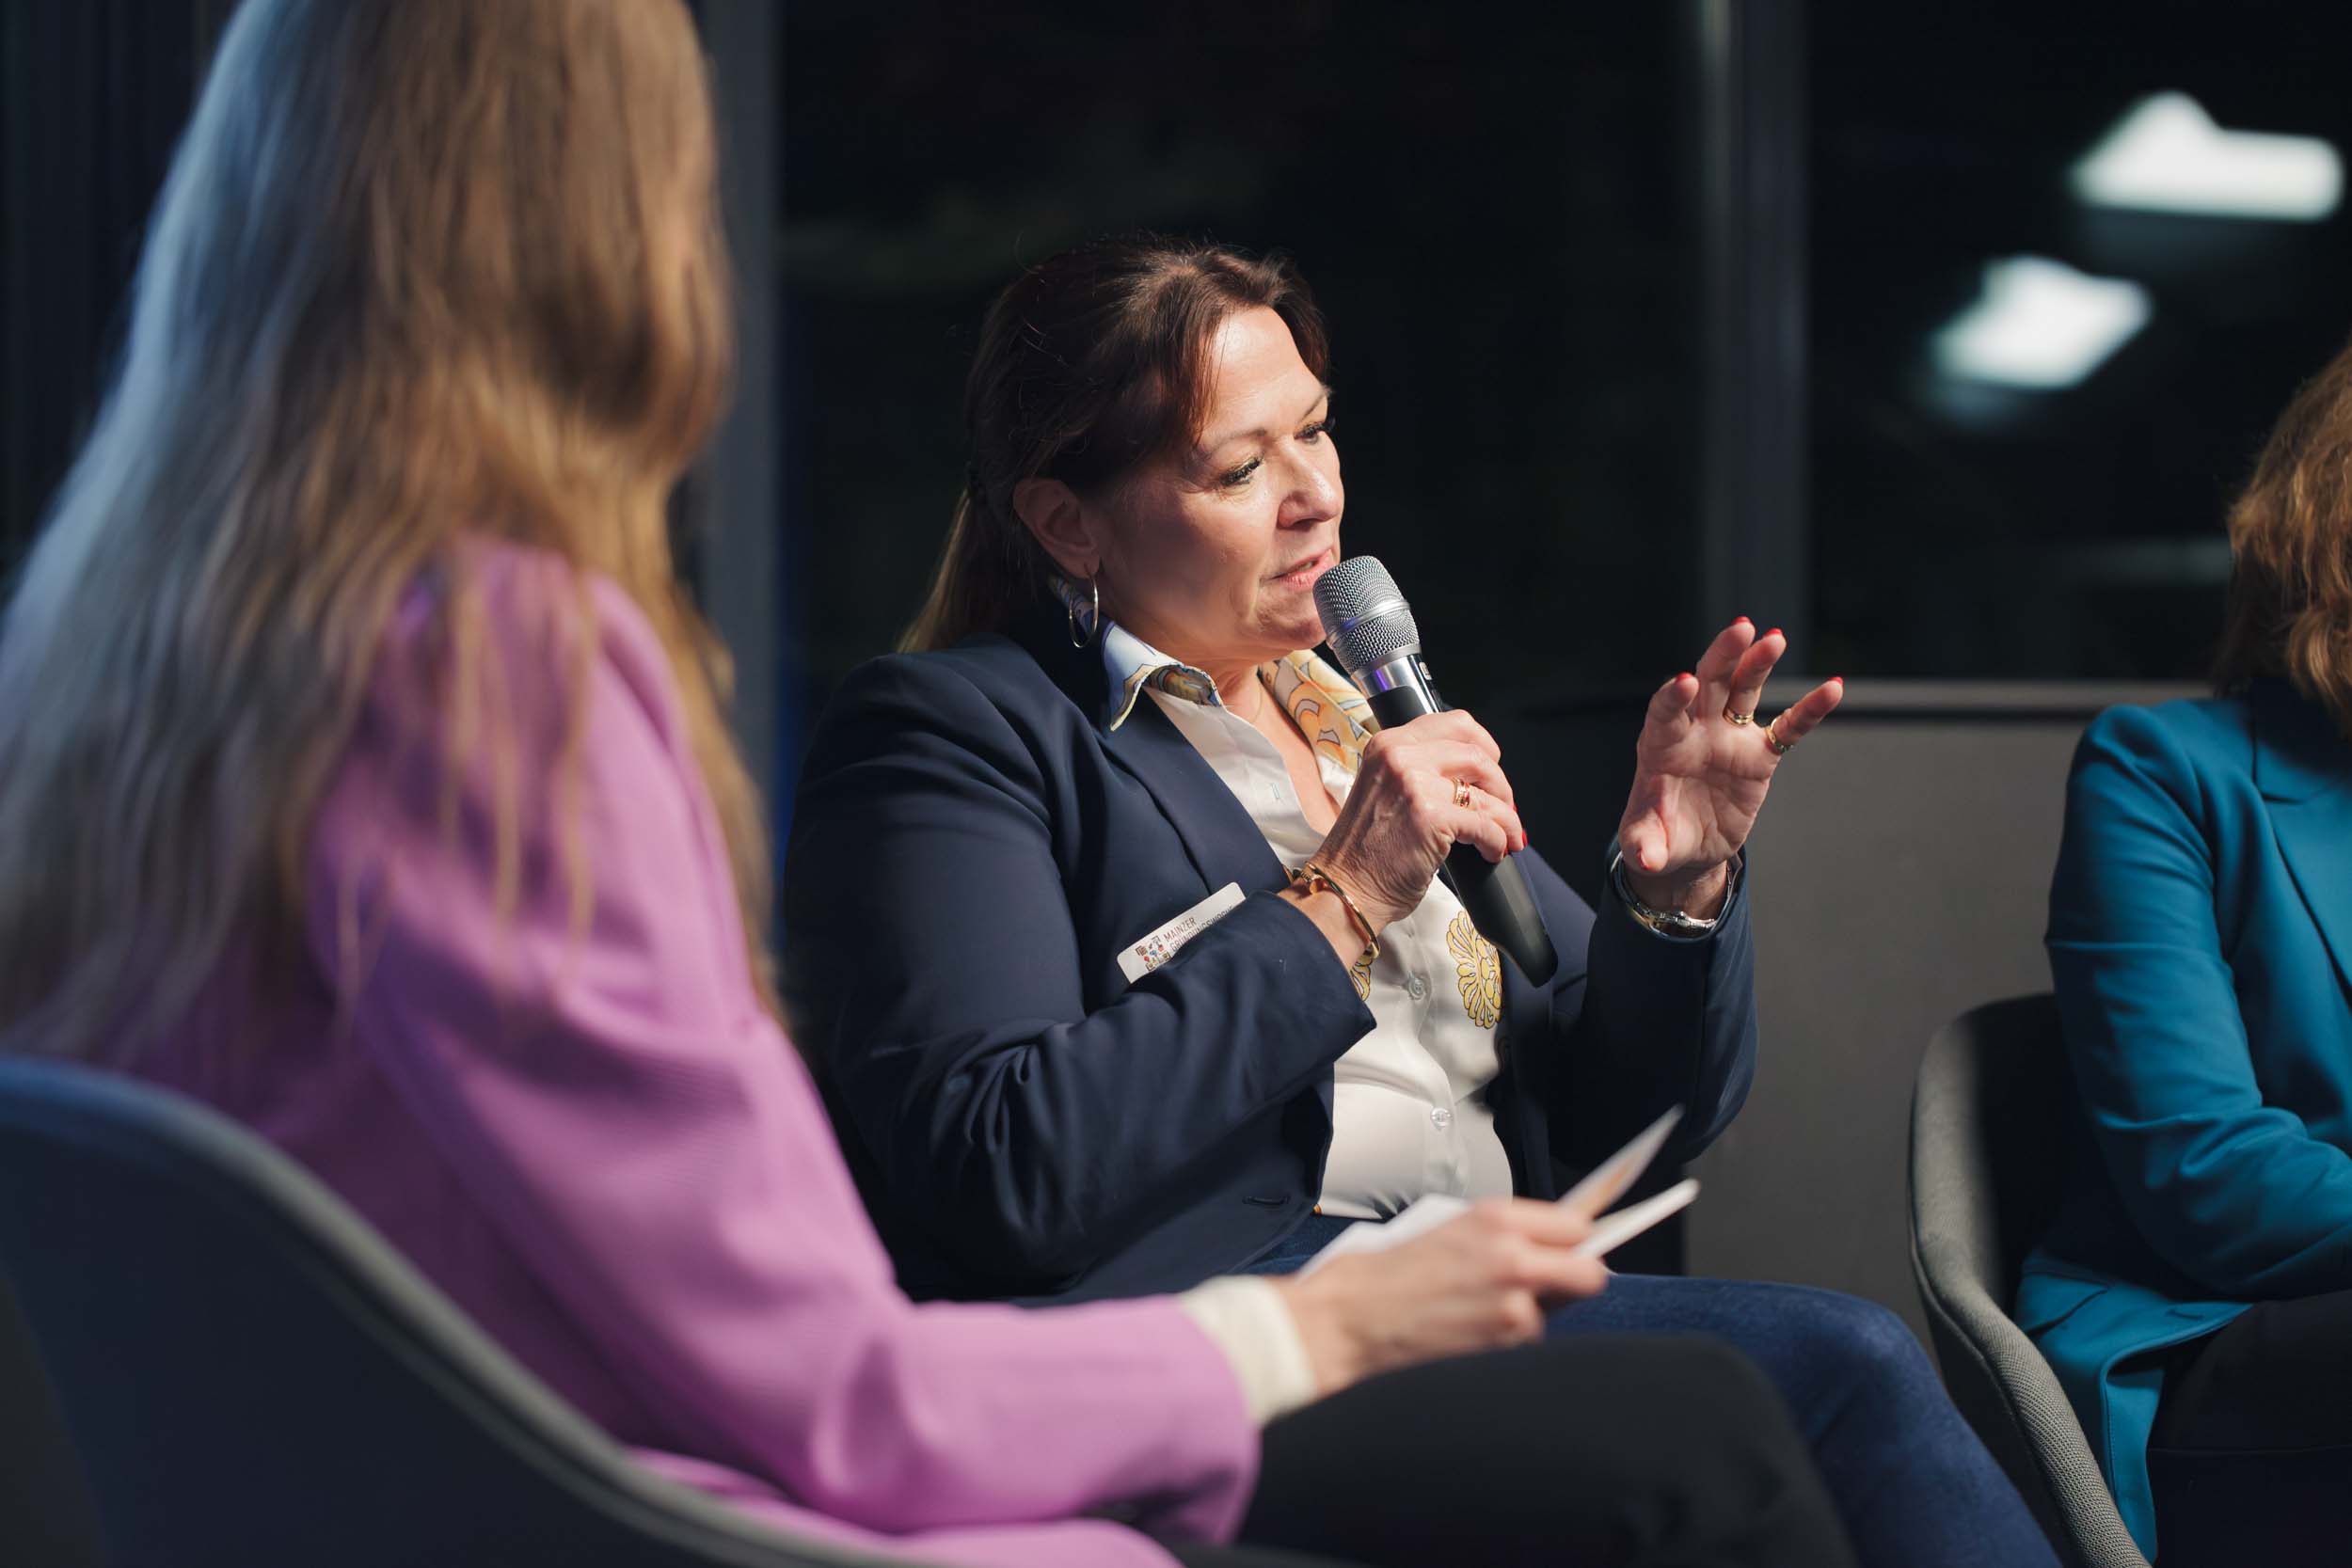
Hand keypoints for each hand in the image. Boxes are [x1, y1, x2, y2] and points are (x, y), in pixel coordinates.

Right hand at [1271, 1200, 1608, 1395]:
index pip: (1577, 1226)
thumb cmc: (1386, 1276)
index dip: (1574, 1243)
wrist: (1349, 1320)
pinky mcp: (1504, 1345)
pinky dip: (1506, 1346)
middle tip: (1550, 1289)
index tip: (1569, 1253)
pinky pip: (1526, 1345)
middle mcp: (1512, 1256)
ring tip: (1481, 1316)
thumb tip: (1550, 1247)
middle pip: (1590, 1273)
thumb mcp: (1448, 1230)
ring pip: (1555, 1315)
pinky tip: (1470, 1336)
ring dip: (1530, 1319)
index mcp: (1495, 1218)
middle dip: (1575, 1282)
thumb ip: (1502, 1235)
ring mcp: (1512, 1304)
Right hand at [1311, 711, 1525, 931]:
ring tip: (1508, 835)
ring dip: (1506, 817)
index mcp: (1388, 744)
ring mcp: (1414, 784)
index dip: (1485, 745)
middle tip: (1503, 808)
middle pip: (1477, 754)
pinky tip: (1493, 852)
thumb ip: (1418, 769)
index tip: (1493, 766)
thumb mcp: (1383, 788)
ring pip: (1486, 792)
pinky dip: (1498, 840)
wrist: (1346, 887)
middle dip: (1500, 785)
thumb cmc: (1365, 849)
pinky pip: (1486, 824)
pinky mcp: (1431, 817)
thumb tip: (1474, 775)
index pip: (1455, 723)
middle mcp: (1399, 756)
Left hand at [1616, 621, 1842, 909]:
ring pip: (1745, 691)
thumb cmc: (1660, 835)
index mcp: (1661, 745)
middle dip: (1722, 656)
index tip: (1684, 682)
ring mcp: (1729, 737)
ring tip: (1774, 638)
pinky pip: (1787, 728)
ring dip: (1758, 663)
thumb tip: (1644, 860)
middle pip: (1708, 684)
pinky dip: (1809, 710)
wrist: (1688, 843)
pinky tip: (1833, 687)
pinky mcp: (1759, 754)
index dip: (1673, 698)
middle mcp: (1696, 731)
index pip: (1665, 713)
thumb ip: (1645, 846)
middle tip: (1740, 628)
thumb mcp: (1648, 843)